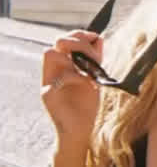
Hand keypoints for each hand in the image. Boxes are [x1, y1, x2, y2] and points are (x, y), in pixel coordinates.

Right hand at [40, 30, 102, 151]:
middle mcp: (54, 71)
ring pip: (50, 53)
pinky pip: (58, 77)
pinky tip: (87, 84)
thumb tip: (99, 38)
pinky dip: (76, 77)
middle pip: (57, 42)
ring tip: (89, 70)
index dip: (80, 35)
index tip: (96, 37)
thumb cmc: (87, 107)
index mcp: (64, 66)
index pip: (65, 40)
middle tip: (93, 55)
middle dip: (77, 41)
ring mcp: (48, 81)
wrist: (81, 131)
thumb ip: (94, 61)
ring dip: (74, 56)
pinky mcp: (47, 94)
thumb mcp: (94, 80)